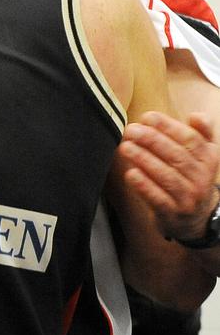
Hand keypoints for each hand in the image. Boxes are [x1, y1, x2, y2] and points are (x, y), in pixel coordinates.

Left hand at [119, 111, 219, 240]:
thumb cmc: (191, 177)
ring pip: (166, 176)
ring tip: (126, 147)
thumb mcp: (203, 155)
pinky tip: (130, 173)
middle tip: (131, 130)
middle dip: (152, 140)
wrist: (196, 218)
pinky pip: (158, 198)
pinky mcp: (173, 213)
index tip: (147, 117)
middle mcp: (202, 178)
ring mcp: (189, 197)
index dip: (168, 126)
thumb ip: (201, 133)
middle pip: (176, 156)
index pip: (190, 139)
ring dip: (144, 160)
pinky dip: (144, 185)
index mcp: (209, 159)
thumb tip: (196, 116)